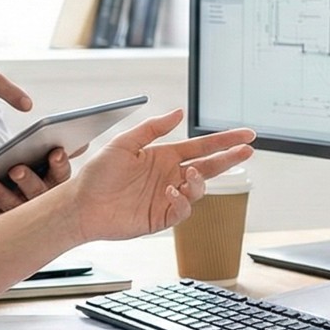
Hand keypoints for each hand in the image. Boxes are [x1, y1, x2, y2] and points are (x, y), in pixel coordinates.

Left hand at [0, 147, 73, 221]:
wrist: (16, 196)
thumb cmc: (34, 172)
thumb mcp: (48, 160)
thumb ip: (60, 151)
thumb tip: (83, 140)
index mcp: (59, 184)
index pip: (63, 174)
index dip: (59, 163)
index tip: (56, 151)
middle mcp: (44, 203)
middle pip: (38, 193)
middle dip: (27, 181)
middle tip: (16, 170)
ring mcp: (24, 216)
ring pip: (14, 208)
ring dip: (2, 196)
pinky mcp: (4, 224)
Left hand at [66, 110, 254, 240]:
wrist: (82, 205)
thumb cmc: (98, 173)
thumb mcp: (124, 143)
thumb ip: (152, 128)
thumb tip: (179, 112)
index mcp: (164, 156)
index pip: (201, 147)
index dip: (224, 141)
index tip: (245, 136)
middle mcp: (170, 175)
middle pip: (208, 166)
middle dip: (229, 158)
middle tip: (247, 151)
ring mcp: (167, 197)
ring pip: (198, 189)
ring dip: (199, 181)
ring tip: (190, 174)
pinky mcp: (161, 217)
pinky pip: (182, 209)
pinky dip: (182, 200)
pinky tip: (172, 191)